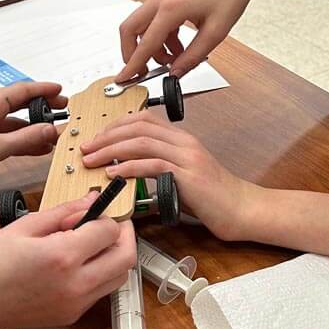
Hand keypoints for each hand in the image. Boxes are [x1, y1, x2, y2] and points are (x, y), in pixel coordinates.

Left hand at [0, 80, 64, 189]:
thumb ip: (26, 138)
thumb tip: (50, 130)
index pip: (25, 90)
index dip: (45, 90)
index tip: (61, 91)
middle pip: (21, 103)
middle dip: (43, 107)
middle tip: (62, 109)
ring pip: (14, 120)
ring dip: (33, 127)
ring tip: (52, 134)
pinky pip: (6, 133)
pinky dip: (21, 139)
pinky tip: (33, 147)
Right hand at [0, 193, 135, 328]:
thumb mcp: (24, 226)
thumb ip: (64, 212)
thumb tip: (92, 200)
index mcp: (63, 256)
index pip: (109, 231)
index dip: (107, 216)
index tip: (96, 211)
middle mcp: (76, 284)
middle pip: (126, 258)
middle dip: (124, 236)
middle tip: (108, 224)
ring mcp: (76, 304)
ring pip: (119, 277)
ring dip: (115, 257)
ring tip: (93, 243)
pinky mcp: (72, 316)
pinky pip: (100, 292)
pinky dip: (100, 274)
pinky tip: (78, 264)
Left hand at [80, 113, 255, 239]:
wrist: (242, 209)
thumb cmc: (213, 198)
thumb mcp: (180, 178)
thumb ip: (157, 169)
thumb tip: (126, 173)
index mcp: (181, 140)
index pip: (143, 119)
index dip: (115, 125)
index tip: (97, 137)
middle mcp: (184, 143)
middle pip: (138, 126)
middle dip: (106, 135)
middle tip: (87, 147)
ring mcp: (187, 157)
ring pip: (141, 142)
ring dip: (111, 149)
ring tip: (93, 159)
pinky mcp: (188, 175)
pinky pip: (153, 164)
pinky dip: (128, 167)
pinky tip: (114, 173)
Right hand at [117, 0, 260, 80]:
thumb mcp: (215, 33)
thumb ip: (192, 57)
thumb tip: (175, 73)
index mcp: (172, 7)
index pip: (145, 42)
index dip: (133, 64)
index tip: (123, 79)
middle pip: (130, 30)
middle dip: (132, 53)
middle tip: (145, 70)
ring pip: (141, 26)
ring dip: (152, 46)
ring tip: (176, 58)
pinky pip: (153, 20)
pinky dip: (161, 37)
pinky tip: (179, 46)